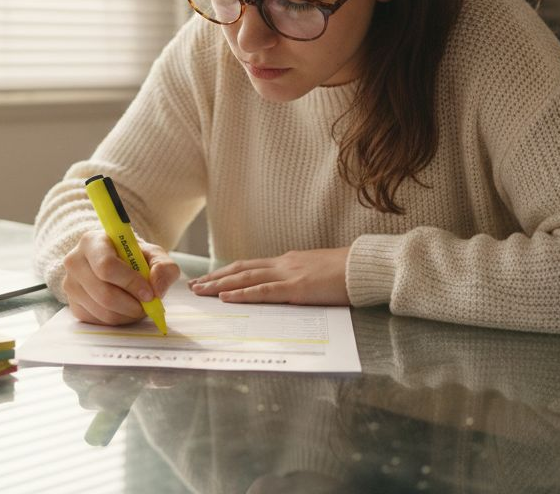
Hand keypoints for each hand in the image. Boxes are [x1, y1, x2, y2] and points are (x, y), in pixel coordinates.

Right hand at [62, 231, 179, 325]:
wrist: (115, 263)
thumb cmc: (133, 257)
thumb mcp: (154, 254)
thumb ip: (163, 267)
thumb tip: (156, 290)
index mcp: (92, 242)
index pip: (107, 266)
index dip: (131, 283)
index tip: (149, 293)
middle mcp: (75, 262)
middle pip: (104, 293)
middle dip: (132, 304)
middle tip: (148, 304)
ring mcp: (70, 285)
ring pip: (103, 311)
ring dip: (128, 314)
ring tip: (139, 304)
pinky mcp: (74, 306)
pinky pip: (99, 321)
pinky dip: (119, 320)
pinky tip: (126, 308)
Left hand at [188, 247, 350, 305]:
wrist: (366, 267)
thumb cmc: (347, 273)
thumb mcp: (317, 273)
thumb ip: (299, 278)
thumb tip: (286, 289)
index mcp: (287, 262)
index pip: (249, 266)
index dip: (227, 272)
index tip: (208, 279)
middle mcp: (283, 264)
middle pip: (241, 269)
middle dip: (215, 278)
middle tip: (194, 286)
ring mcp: (289, 275)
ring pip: (246, 278)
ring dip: (220, 285)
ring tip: (201, 292)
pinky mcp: (297, 288)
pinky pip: (264, 291)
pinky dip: (243, 294)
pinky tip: (227, 298)